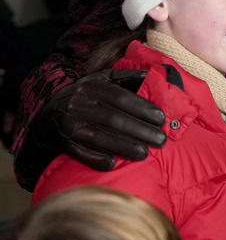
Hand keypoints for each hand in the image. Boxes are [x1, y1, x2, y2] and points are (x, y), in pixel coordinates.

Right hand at [16, 69, 166, 184]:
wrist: (50, 113)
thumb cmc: (88, 95)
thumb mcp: (103, 79)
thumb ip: (128, 77)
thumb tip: (153, 75)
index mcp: (91, 86)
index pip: (120, 97)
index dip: (141, 108)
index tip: (161, 118)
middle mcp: (78, 104)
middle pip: (112, 119)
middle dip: (139, 130)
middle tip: (160, 140)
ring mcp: (69, 124)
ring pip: (98, 137)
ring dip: (123, 147)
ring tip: (144, 153)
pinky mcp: (63, 142)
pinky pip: (79, 153)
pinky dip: (95, 159)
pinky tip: (113, 164)